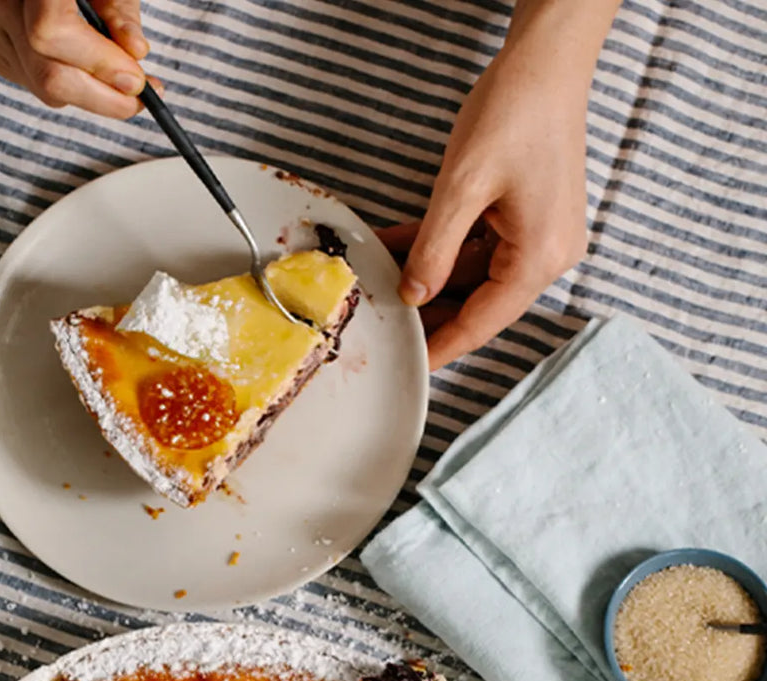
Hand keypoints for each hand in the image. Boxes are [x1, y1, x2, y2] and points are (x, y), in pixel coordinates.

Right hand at [0, 0, 151, 117]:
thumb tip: (136, 52)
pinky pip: (37, 85)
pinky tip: (82, 66)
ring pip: (44, 88)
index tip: (136, 81)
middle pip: (47, 75)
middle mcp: (2, 5)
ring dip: (89, 94)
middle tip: (138, 98)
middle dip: (101, 97)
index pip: (52, 32)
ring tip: (116, 79)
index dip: (98, 63)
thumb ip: (120, 13)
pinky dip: (70, 85)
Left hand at [381, 42, 591, 370]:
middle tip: (382, 320)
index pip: (481, 323)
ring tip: (382, 278)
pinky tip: (403, 249)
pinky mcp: (532, 221)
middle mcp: (549, 257)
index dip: (440, 346)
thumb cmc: (515, 111)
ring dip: (429, 276)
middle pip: (480, 304)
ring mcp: (543, 239)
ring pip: (474, 277)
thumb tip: (413, 296)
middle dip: (429, 309)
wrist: (548, 63)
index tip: (408, 366)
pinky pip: (481, 249)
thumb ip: (434, 250)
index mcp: (539, 258)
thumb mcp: (461, 187)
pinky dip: (444, 250)